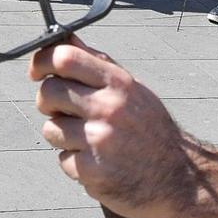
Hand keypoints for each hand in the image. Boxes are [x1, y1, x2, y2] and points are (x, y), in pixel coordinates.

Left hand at [31, 39, 198, 217]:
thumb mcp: (133, 90)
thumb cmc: (152, 131)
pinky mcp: (92, 171)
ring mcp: (99, 140)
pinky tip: (98, 163)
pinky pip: (63, 160)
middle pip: (48, 92)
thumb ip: (98, 66)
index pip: (65, 57)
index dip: (41, 62)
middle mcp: (108, 108)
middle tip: (62, 112)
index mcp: (119, 83)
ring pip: (51, 129)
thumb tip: (66, 40)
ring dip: (63, 137)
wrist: (181, 178)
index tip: (37, 72)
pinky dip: (75, 163)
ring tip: (89, 142)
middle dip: (47, 103)